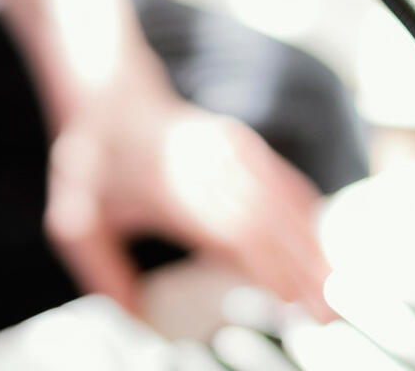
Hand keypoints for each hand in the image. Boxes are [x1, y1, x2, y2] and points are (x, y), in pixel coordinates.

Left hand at [43, 91, 334, 320]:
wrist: (110, 96)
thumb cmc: (94, 164)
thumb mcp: (77, 218)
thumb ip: (102, 270)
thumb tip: (134, 318)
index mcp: (171, 184)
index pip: (230, 228)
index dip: (266, 264)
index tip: (294, 299)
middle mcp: (208, 163)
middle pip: (267, 219)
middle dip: (302, 267)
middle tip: (330, 313)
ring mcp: (231, 148)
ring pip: (283, 199)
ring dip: (313, 244)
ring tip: (337, 288)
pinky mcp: (244, 143)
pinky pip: (284, 180)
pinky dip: (308, 214)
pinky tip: (325, 247)